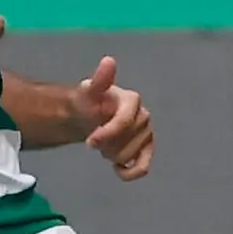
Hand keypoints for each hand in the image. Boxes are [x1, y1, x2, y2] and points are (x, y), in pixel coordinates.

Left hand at [69, 56, 152, 178]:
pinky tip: (118, 171)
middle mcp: (144, 116)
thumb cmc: (87, 103)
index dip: (108, 134)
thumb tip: (108, 60)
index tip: (89, 142)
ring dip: (113, 155)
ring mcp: (147, 133)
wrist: (86, 117)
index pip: (124, 122)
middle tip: (93, 139)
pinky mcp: (146, 149)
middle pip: (127, 140)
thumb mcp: (88, 91)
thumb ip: (100, 80)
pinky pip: (144, 166)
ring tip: (103, 147)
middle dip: (108, 144)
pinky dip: (131, 172)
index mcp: (132, 100)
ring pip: (132, 155)